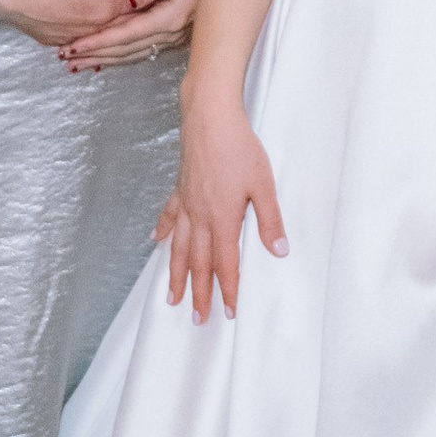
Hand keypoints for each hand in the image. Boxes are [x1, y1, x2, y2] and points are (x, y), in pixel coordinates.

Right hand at [0, 0, 146, 52]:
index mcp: (105, 10)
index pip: (139, 6)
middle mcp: (93, 30)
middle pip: (124, 27)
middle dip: (142, 20)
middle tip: (159, 14)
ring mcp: (73, 39)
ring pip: (104, 40)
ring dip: (119, 36)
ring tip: (135, 33)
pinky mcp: (55, 41)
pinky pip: (82, 44)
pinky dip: (94, 44)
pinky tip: (99, 45)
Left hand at [63, 0, 201, 70]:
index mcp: (169, 17)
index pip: (125, 34)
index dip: (98, 41)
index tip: (75, 45)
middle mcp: (170, 33)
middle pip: (125, 50)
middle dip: (94, 55)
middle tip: (67, 59)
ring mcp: (173, 37)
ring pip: (132, 54)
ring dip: (104, 60)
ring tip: (78, 64)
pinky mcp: (173, 36)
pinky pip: (142, 51)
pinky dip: (121, 57)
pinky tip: (106, 61)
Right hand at [160, 83, 284, 320]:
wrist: (210, 117)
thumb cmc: (240, 147)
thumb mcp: (263, 184)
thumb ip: (269, 220)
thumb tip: (279, 251)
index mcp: (222, 219)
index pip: (226, 264)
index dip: (227, 290)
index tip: (227, 313)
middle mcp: (200, 217)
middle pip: (198, 263)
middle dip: (199, 293)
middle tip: (197, 319)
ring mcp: (187, 203)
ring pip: (179, 247)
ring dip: (176, 274)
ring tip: (171, 297)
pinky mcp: (180, 187)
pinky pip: (170, 215)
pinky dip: (163, 230)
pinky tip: (156, 241)